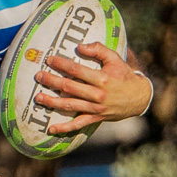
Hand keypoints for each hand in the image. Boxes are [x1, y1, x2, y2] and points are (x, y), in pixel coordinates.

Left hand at [35, 43, 152, 134]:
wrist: (139, 98)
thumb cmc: (124, 75)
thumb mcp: (115, 58)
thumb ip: (98, 50)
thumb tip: (80, 46)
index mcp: (101, 78)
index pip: (76, 70)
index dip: (61, 64)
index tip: (49, 59)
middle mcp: (97, 94)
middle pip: (69, 87)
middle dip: (51, 81)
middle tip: (39, 76)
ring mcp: (95, 109)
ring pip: (70, 105)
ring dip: (52, 102)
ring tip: (38, 98)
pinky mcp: (96, 118)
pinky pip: (78, 124)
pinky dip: (65, 128)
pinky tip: (52, 129)